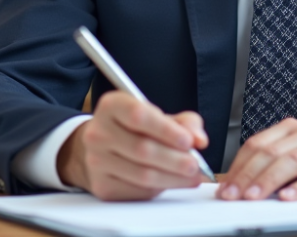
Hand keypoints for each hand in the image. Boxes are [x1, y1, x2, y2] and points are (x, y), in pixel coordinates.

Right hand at [57, 91, 208, 200]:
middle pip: (142, 149)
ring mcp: (96, 161)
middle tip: (195, 165)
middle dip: (175, 159)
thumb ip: (184, 123)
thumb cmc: (135, 128)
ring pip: (142, 174)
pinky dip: (160, 189)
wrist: (102, 147)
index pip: (139, 116)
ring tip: (192, 177)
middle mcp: (98, 132)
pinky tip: (172, 183)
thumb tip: (199, 139)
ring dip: (173, 178)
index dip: (166, 130)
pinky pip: (137, 191)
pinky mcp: (102, 186)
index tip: (189, 141)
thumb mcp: (158, 116)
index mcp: (112, 106)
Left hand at [219, 119, 296, 201]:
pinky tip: (289, 197)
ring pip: (292, 161)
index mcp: (289, 128)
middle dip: (248, 176)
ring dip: (269, 180)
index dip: (238, 167)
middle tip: (232, 196)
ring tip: (253, 197)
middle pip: (271, 152)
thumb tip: (240, 184)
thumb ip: (274, 161)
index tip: (225, 188)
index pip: (257, 144)